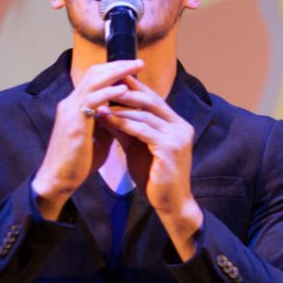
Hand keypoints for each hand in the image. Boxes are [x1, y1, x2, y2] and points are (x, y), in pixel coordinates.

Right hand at [31, 59, 140, 217]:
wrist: (59, 180)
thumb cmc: (79, 162)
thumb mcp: (98, 138)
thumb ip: (108, 123)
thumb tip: (123, 114)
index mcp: (75, 105)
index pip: (94, 78)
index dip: (114, 70)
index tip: (135, 69)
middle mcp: (70, 103)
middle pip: (94, 73)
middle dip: (118, 65)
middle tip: (139, 62)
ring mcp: (70, 111)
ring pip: (93, 81)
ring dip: (116, 73)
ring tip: (135, 68)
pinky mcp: (73, 123)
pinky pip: (92, 101)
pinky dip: (108, 92)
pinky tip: (124, 90)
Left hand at [97, 77, 202, 251]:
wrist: (170, 203)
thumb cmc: (154, 178)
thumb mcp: (138, 148)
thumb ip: (127, 129)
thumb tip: (107, 111)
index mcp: (177, 125)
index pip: (155, 100)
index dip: (135, 88)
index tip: (114, 79)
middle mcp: (181, 127)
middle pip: (152, 101)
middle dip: (128, 91)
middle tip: (105, 85)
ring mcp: (178, 137)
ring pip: (146, 115)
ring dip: (121, 109)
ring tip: (100, 104)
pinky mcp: (171, 148)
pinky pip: (143, 130)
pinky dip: (124, 124)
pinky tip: (109, 120)